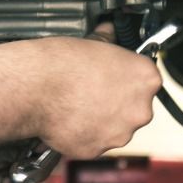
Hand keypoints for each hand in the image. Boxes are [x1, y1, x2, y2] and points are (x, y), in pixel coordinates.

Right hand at [24, 22, 162, 157]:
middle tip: (93, 91)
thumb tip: (108, 33)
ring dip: (101, 119)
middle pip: (135, 106)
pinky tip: (69, 118)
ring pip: (116, 127)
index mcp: (145, 78)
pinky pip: (95, 142)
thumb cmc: (62, 64)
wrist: (35, 87)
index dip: (128, 77)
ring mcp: (120, 133)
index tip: (115, 76)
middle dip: (117, 101)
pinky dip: (84, 134)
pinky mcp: (98, 149)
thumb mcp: (93, 42)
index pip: (147, 79)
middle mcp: (140, 109)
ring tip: (77, 104)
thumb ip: (108, 42)